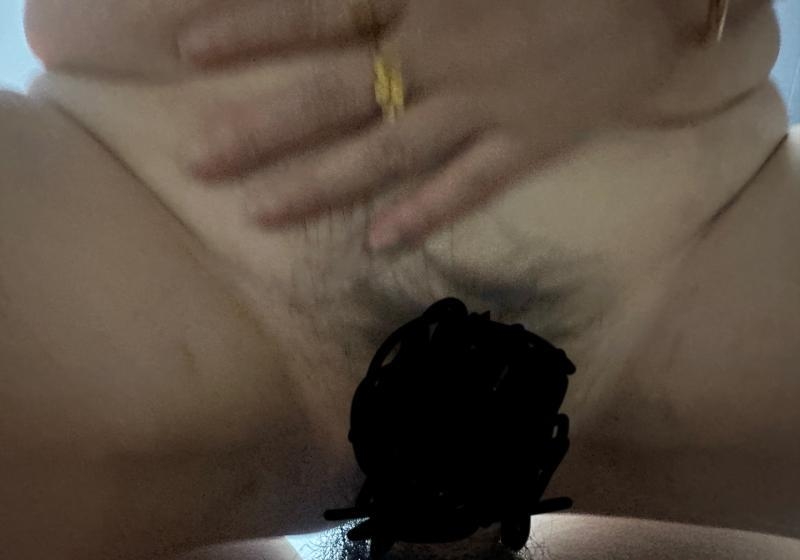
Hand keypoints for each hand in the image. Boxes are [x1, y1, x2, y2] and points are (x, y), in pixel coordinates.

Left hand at [179, 0, 681, 250]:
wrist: (656, 2)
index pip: (321, 12)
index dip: (253, 32)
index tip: (188, 52)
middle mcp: (440, 56)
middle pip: (333, 97)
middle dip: (261, 129)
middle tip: (198, 162)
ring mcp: (483, 107)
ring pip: (385, 154)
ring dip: (319, 185)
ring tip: (258, 215)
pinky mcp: (528, 144)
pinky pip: (468, 187)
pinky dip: (424, 215)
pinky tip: (377, 245)